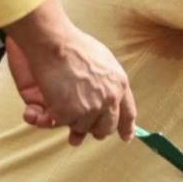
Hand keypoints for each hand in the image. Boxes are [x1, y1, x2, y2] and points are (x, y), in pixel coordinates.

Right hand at [4, 0, 136, 144]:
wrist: (55, 44)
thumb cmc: (75, 48)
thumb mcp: (106, 63)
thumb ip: (110, 81)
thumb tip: (111, 93)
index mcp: (120, 85)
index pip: (128, 114)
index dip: (126, 127)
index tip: (125, 137)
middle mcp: (109, 99)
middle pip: (107, 127)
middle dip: (97, 130)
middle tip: (86, 129)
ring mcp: (90, 108)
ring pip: (84, 127)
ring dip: (75, 122)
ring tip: (65, 109)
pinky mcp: (69, 113)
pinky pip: (64, 123)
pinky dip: (58, 118)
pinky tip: (54, 106)